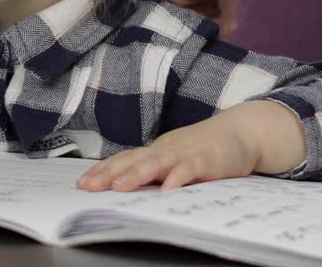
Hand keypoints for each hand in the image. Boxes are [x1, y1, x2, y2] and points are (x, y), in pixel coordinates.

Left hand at [76, 100, 305, 190]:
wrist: (239, 132)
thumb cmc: (203, 148)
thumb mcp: (174, 158)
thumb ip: (154, 170)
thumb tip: (124, 185)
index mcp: (155, 151)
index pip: (123, 159)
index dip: (102, 171)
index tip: (82, 183)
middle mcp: (165, 150)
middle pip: (132, 160)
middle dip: (108, 174)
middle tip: (88, 186)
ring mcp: (185, 154)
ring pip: (156, 163)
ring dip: (136, 175)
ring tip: (119, 187)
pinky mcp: (206, 161)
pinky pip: (190, 170)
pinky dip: (178, 179)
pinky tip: (168, 190)